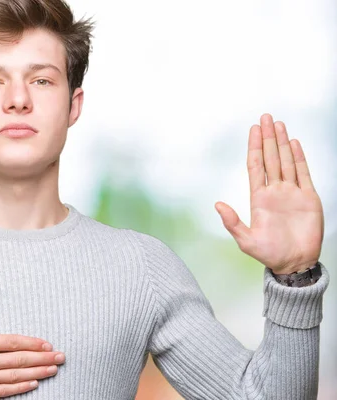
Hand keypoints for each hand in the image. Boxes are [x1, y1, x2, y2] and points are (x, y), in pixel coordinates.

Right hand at [0, 285, 64, 399]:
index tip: (47, 343)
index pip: (11, 342)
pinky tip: (33, 384)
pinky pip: (4, 392)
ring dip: (37, 372)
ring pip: (16, 376)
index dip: (32, 343)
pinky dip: (20, 388)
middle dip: (43, 358)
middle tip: (61, 357)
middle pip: (20, 360)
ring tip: (53, 369)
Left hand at [215, 113, 323, 274]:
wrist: (294, 263)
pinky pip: (303, 173)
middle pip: (270, 158)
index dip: (254, 147)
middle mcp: (274, 191)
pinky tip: (294, 143)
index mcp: (258, 198)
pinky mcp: (308, 198)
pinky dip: (299, 157)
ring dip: (282, 142)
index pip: (255, 166)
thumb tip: (217, 204)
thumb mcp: (246, 241)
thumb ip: (232, 223)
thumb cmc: (269, 254)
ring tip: (278, 124)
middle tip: (265, 117)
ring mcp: (291, 193)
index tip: (253, 130)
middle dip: (267, 138)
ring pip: (286, 161)